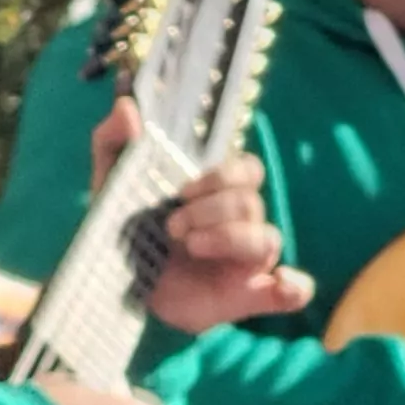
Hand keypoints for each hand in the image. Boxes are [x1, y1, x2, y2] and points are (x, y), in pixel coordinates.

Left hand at [96, 101, 316, 333]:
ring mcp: (246, 262)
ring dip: (228, 238)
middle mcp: (238, 225)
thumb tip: (127, 108)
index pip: (248, 170)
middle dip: (210, 210)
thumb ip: (112, 142)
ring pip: (267, 239)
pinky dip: (294, 287)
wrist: (114, 290)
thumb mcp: (110, 186)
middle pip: (251, 203)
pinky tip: (281, 283)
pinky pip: (292, 294)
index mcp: (216, 196)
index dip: (223, 175)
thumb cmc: (125, 233)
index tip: (182, 190)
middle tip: (171, 227)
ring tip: (190, 246)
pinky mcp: (247, 296)